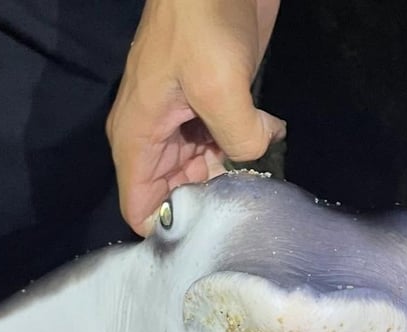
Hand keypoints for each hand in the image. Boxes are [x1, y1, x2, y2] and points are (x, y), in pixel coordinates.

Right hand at [107, 0, 284, 235]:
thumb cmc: (205, 20)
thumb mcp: (221, 87)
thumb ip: (237, 140)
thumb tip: (255, 159)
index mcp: (138, 136)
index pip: (138, 206)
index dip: (168, 228)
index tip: (208, 235)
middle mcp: (156, 136)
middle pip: (174, 194)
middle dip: (209, 203)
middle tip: (249, 202)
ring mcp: (185, 120)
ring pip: (202, 172)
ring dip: (232, 176)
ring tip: (263, 173)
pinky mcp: (213, 105)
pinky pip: (223, 145)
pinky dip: (244, 149)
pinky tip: (269, 141)